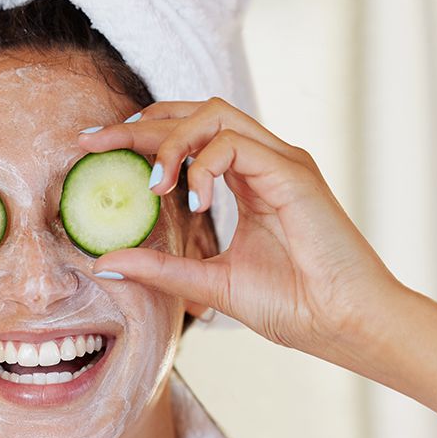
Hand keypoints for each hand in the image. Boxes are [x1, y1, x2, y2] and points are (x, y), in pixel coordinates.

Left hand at [80, 98, 399, 369]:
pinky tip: (193, 202)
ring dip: (170, 141)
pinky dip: (204, 167)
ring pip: (214, 116)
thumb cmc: (290, 304)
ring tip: (151, 183)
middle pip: (193, 113)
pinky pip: (236, 146)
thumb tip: (104, 263)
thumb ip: (160, 268)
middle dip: (139, 124)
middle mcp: (262, 161)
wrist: (342, 325)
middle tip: (95, 143)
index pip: (186, 138)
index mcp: (245, 180)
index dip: (139, 135)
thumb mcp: (208, 283)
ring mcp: (279, 161)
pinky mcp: (292, 171)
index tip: (94, 148)